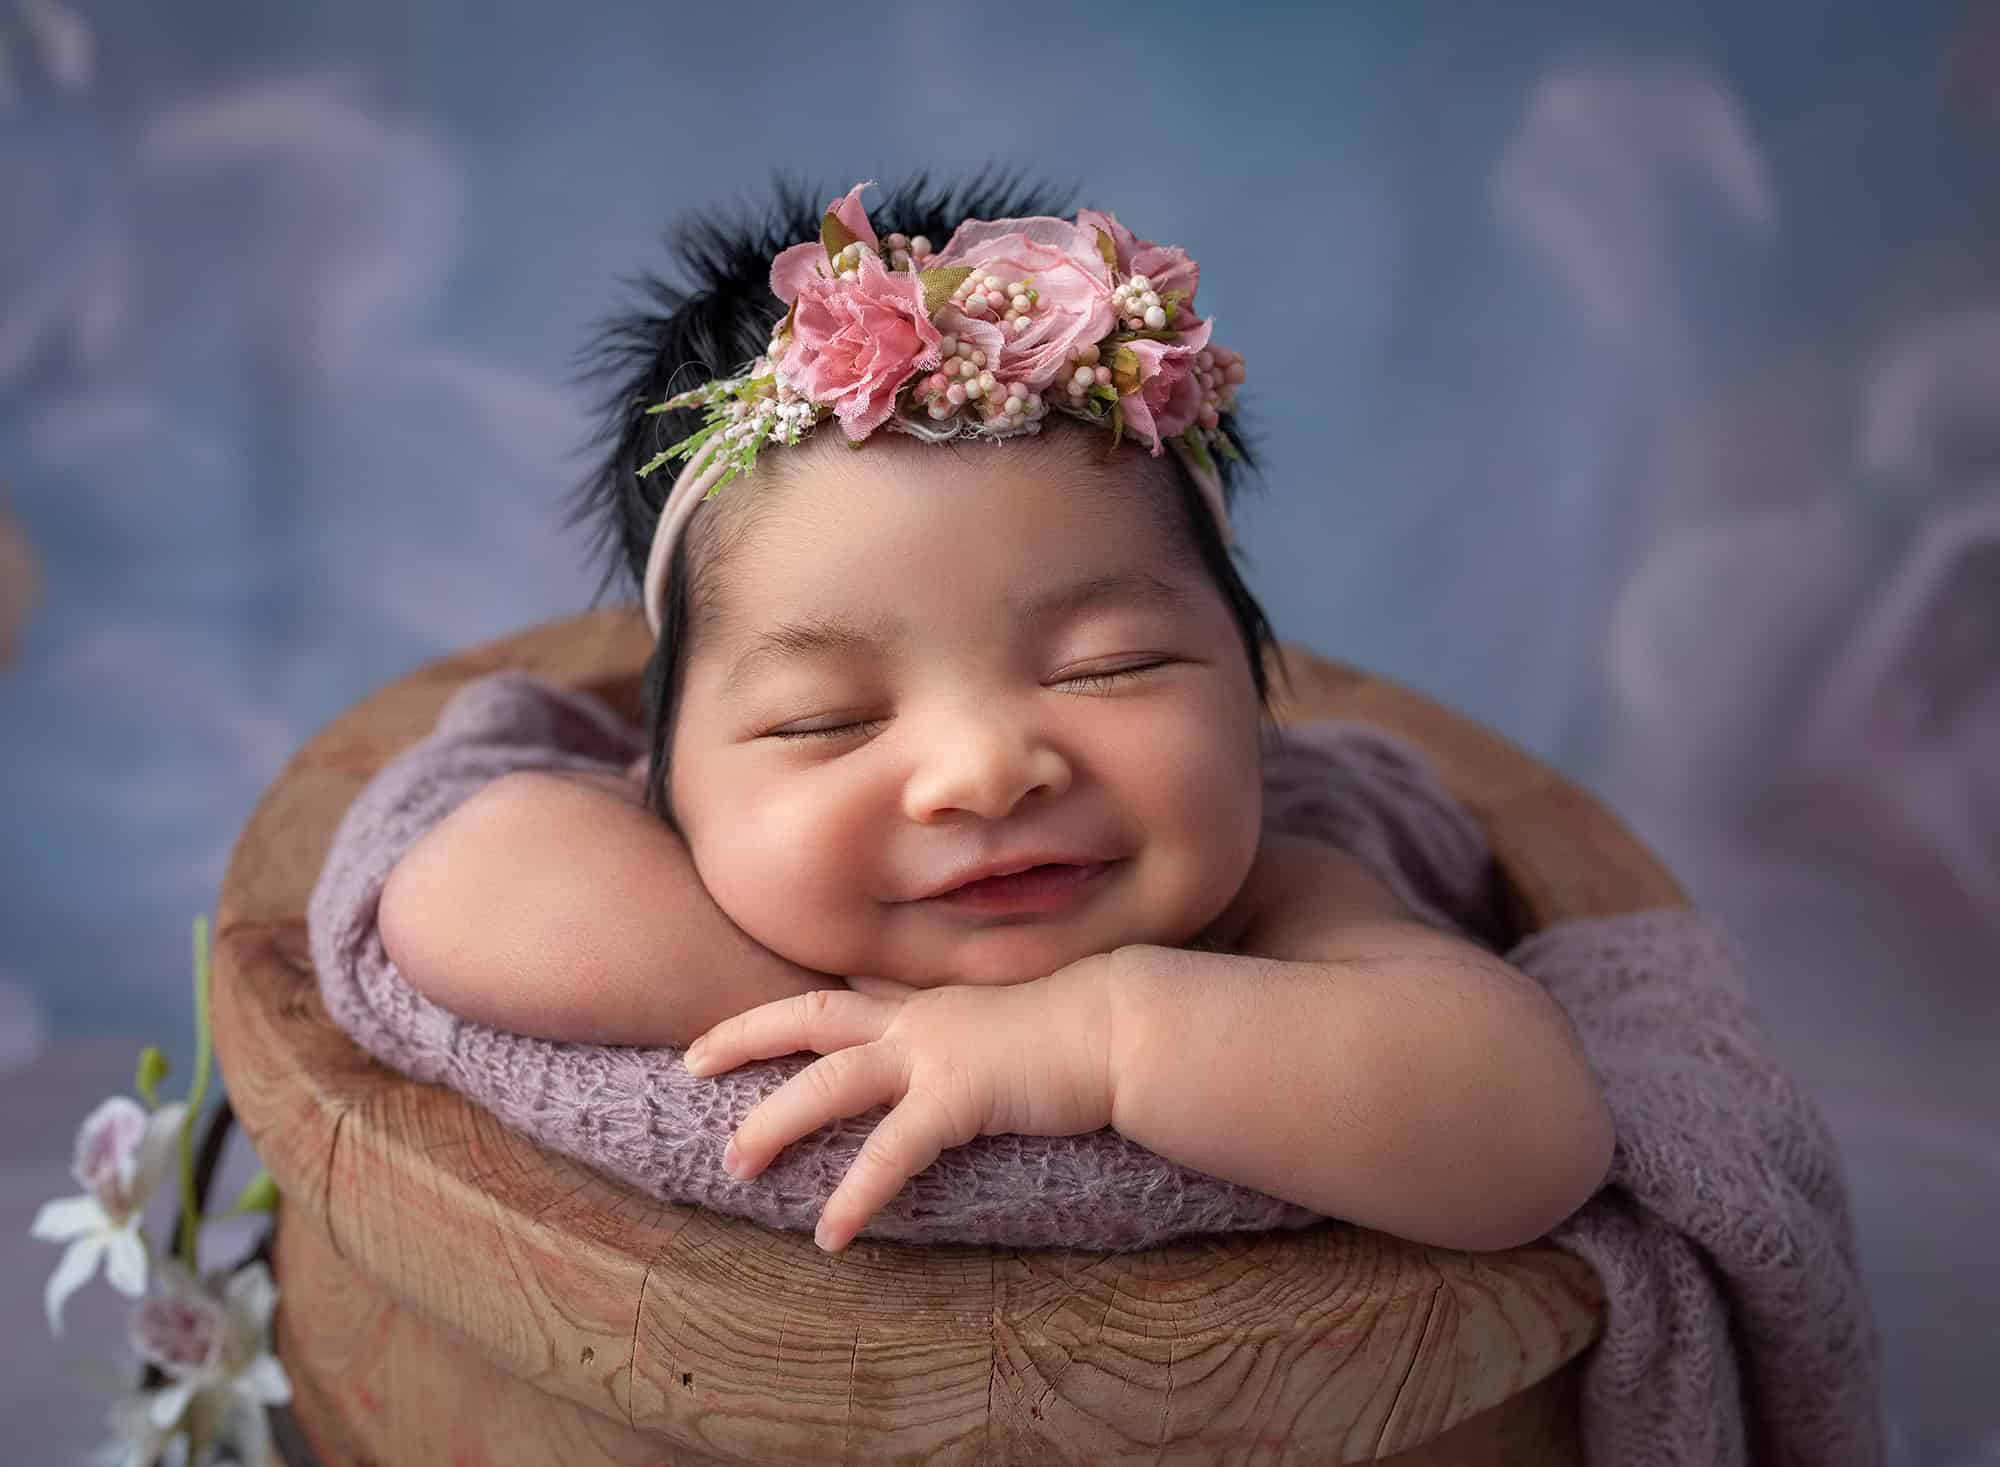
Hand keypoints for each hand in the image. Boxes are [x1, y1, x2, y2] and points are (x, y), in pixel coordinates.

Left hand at [681, 955, 1117, 1251]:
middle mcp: (917, 1019)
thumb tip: (961, 1039)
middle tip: (690, 1063)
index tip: (745, 1017)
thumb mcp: (1010, 1013)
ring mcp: (933, 1053)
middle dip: (743, 1036)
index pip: (843, 989)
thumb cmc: (1083, 1026)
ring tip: (734, 1165)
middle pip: (809, 1016)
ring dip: (775, 1121)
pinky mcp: (958, 1097)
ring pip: (829, 1081)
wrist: (1126, 1026)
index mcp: (926, 1001)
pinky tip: (832, 1235)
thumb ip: (970, 1024)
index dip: (789, 1003)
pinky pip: (891, 1152)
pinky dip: (856, 1193)